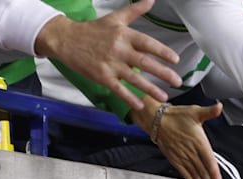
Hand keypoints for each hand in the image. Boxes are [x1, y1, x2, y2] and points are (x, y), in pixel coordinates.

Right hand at [33, 0, 181, 110]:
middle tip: (178, 82)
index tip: (176, 59)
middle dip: (163, 73)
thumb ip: (134, 11)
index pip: (147, 43)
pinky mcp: (101, 76)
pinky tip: (140, 105)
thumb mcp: (114, 18)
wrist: (64, 38)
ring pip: (134, 78)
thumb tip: (151, 0)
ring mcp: (110, 64)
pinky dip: (129, 97)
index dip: (162, 51)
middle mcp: (118, 49)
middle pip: (144, 62)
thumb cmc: (92, 30)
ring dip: (150, 88)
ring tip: (164, 97)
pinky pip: (118, 88)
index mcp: (123, 34)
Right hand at [134, 101, 222, 178]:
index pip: (209, 161)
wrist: (155, 119)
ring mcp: (182, 156)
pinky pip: (184, 173)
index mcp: (199, 141)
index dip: (214, 174)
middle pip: (202, 171)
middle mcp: (191, 151)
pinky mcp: (175, 159)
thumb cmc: (176, 115)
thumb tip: (219, 106)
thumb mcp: (195, 112)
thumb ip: (209, 112)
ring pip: (194, 174)